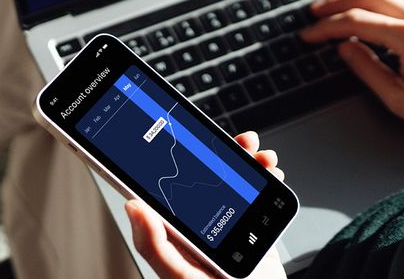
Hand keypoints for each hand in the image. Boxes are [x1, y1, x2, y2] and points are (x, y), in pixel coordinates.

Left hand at [126, 131, 287, 278]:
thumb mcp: (180, 276)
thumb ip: (156, 246)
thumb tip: (133, 206)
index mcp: (174, 230)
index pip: (164, 186)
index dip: (168, 158)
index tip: (178, 137)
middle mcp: (199, 220)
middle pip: (204, 174)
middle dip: (222, 154)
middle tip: (235, 142)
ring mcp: (227, 219)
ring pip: (233, 178)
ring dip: (247, 160)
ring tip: (258, 155)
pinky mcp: (250, 223)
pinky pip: (256, 191)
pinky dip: (265, 176)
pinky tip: (270, 170)